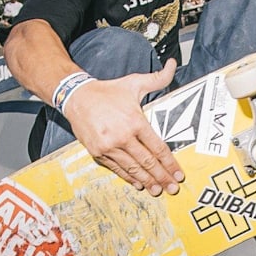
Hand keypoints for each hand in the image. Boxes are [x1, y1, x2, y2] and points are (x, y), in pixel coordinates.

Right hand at [62, 60, 184, 195]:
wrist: (76, 97)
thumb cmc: (107, 91)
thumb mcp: (134, 82)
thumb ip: (157, 78)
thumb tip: (173, 64)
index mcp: (135, 121)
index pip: (157, 148)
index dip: (170, 163)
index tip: (178, 174)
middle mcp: (123, 136)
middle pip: (147, 162)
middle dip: (162, 177)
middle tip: (173, 189)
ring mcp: (109, 147)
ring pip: (133, 168)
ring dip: (147, 181)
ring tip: (158, 190)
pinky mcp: (98, 152)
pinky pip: (117, 168)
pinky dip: (128, 177)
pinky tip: (138, 184)